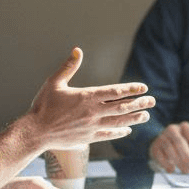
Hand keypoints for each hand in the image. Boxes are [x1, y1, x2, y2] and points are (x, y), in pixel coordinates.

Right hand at [25, 48, 154, 148]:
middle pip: (122, 107)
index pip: (115, 92)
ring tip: (146, 116)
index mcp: (87, 96)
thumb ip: (68, 67)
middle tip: (153, 101)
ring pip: (119, 122)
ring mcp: (92, 126)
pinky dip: (120, 132)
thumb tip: (77, 50)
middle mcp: (93, 112)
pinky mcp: (88, 138)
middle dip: (139, 104)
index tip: (144, 88)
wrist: (36, 132)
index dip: (131, 90)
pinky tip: (128, 129)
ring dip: (134, 118)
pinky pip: (109, 135)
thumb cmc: (43, 106)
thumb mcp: (54, 83)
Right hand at [149, 121, 188, 173]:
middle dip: (187, 156)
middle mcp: (172, 130)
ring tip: (186, 171)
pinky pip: (160, 155)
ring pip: (170, 149)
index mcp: (185, 127)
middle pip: (180, 142)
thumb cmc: (184, 145)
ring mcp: (162, 138)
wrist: (163, 143)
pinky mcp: (154, 147)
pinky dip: (166, 163)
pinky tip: (172, 170)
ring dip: (178, 161)